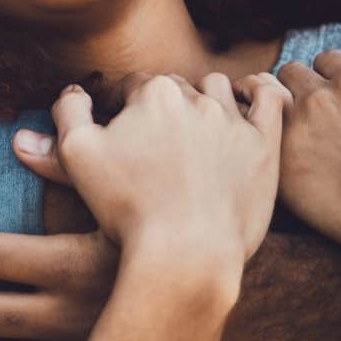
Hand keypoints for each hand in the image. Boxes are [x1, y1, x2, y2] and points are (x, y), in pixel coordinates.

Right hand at [53, 74, 284, 264]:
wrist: (184, 254)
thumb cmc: (127, 208)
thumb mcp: (77, 156)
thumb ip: (69, 112)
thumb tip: (73, 90)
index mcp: (154, 94)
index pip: (133, 86)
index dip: (122, 106)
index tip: (120, 132)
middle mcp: (197, 99)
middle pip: (175, 89)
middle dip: (161, 108)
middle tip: (154, 142)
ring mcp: (234, 122)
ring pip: (217, 89)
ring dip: (204, 98)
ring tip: (194, 126)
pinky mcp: (264, 146)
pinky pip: (271, 99)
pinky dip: (260, 90)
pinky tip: (248, 99)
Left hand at [266, 32, 340, 259]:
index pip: (327, 59)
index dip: (332, 78)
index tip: (339, 101)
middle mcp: (321, 96)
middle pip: (291, 74)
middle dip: (300, 89)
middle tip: (313, 119)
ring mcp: (297, 130)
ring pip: (270, 104)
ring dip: (279, 113)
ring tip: (296, 139)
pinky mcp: (281, 166)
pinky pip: (263, 142)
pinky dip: (270, 147)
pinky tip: (285, 165)